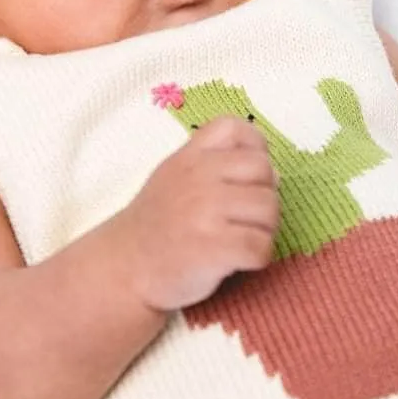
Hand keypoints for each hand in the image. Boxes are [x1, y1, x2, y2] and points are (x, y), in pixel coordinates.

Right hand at [114, 116, 279, 310]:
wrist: (123, 271)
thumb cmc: (158, 225)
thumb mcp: (175, 177)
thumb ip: (217, 164)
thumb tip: (274, 173)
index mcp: (190, 157)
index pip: (236, 128)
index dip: (255, 148)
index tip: (247, 177)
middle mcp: (198, 178)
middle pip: (265, 171)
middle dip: (265, 196)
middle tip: (246, 217)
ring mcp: (205, 212)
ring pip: (269, 210)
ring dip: (265, 230)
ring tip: (242, 240)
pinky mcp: (213, 247)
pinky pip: (262, 246)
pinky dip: (259, 258)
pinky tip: (239, 261)